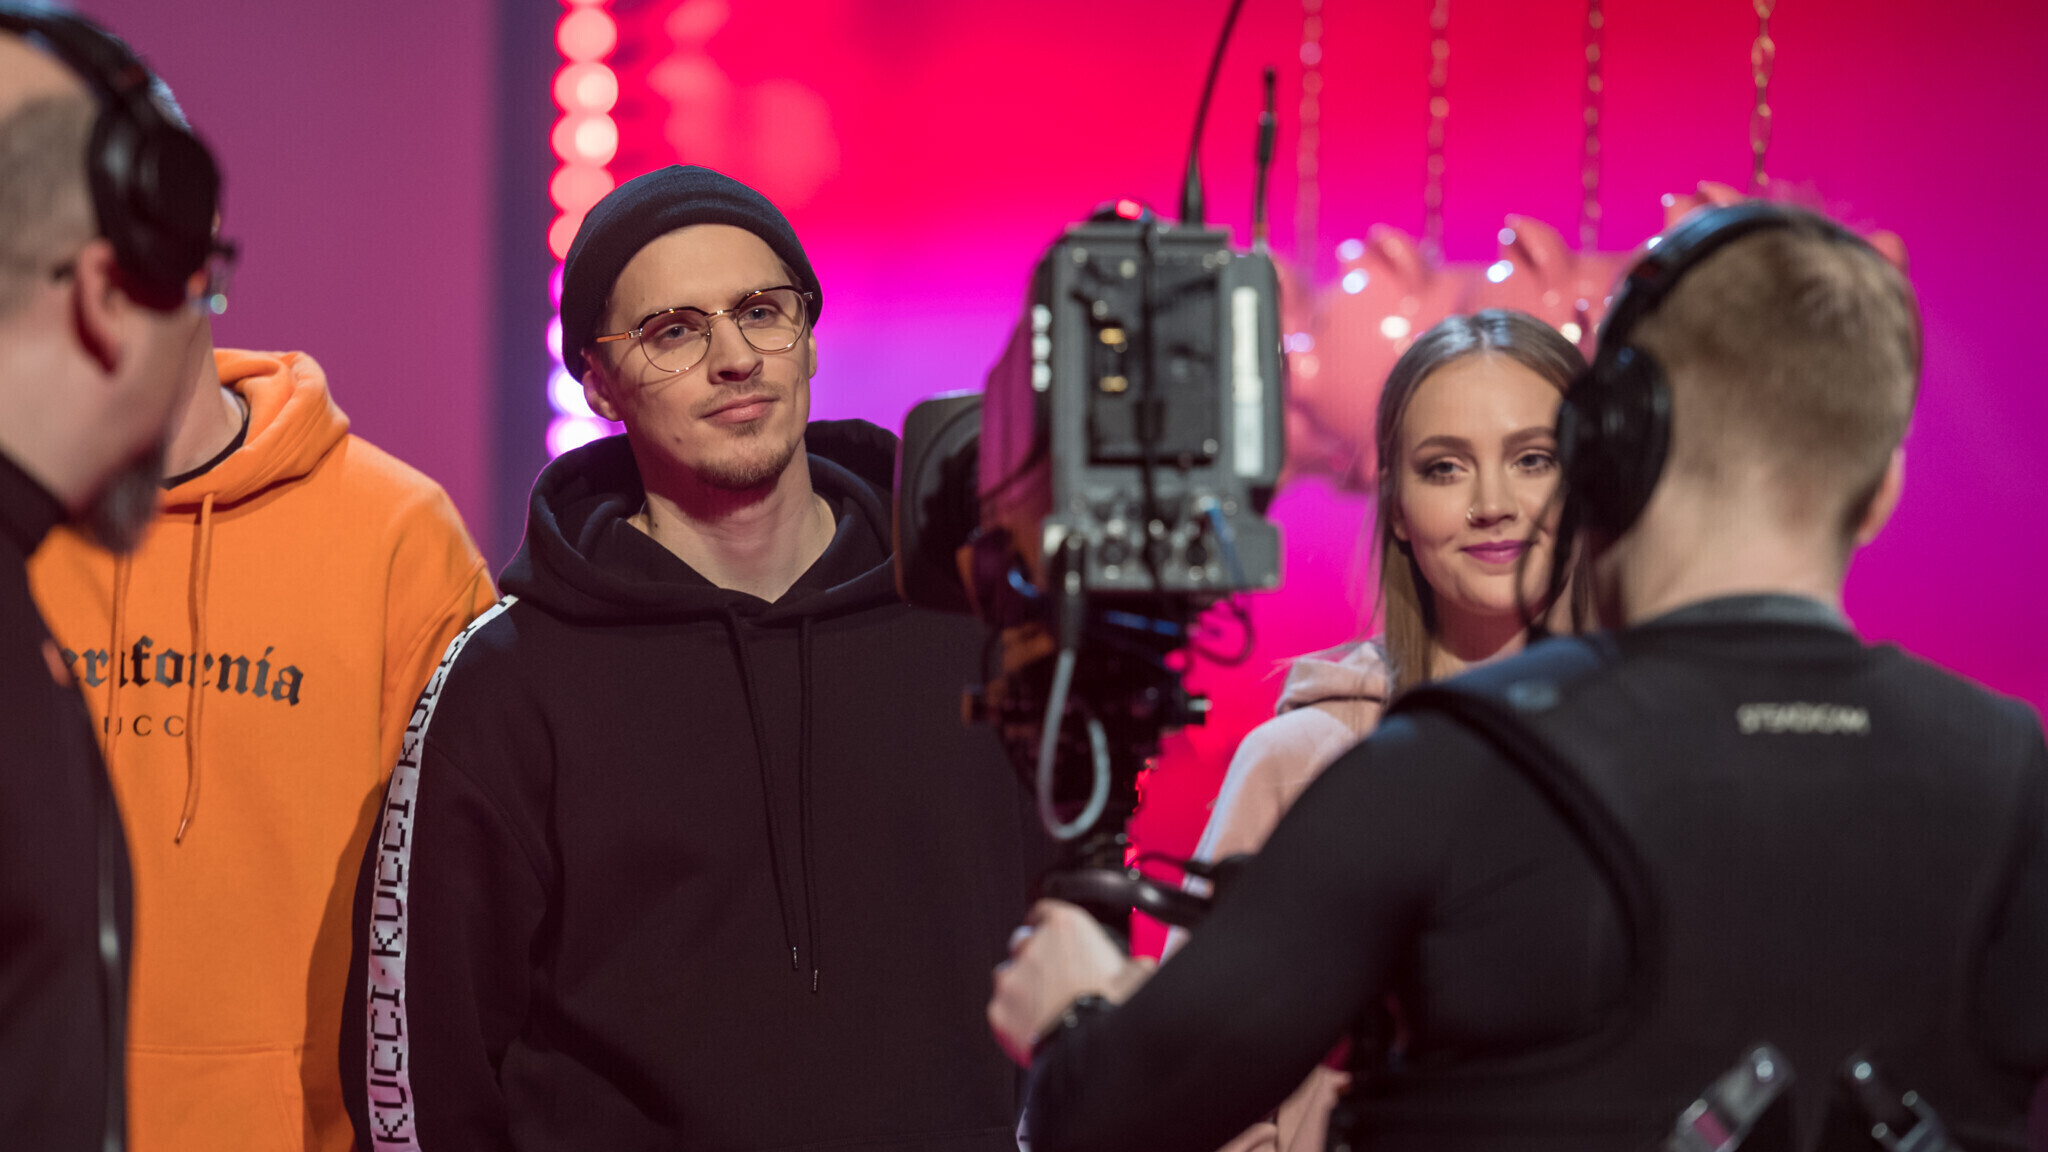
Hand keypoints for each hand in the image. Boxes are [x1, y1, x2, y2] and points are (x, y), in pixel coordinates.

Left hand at [987, 899, 1155, 1066]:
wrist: (1089, 1047)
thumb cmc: (1113, 1008)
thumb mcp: (1140, 975)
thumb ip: (1137, 961)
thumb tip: (1153, 960)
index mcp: (1066, 926)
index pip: (1045, 912)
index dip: (1048, 925)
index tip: (1051, 935)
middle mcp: (1033, 945)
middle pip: (1023, 942)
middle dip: (1034, 957)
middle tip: (1054, 979)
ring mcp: (1013, 977)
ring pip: (1008, 975)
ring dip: (1021, 986)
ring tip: (1045, 1006)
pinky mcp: (1000, 1008)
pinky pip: (1001, 1008)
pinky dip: (1013, 1016)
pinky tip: (1034, 1025)